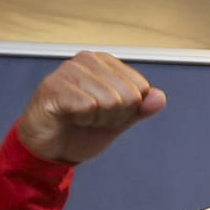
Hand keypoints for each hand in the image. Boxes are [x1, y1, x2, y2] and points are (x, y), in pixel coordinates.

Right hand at [17, 51, 165, 162]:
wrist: (50, 149)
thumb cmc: (80, 130)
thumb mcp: (118, 120)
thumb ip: (140, 109)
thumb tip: (159, 97)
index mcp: (105, 63)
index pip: (142, 88)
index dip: (128, 110)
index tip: (106, 113)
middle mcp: (87, 60)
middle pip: (129, 95)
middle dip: (114, 116)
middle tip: (91, 118)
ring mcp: (69, 71)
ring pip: (110, 101)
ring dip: (97, 120)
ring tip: (79, 118)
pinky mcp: (54, 87)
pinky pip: (89, 106)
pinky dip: (83, 120)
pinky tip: (69, 118)